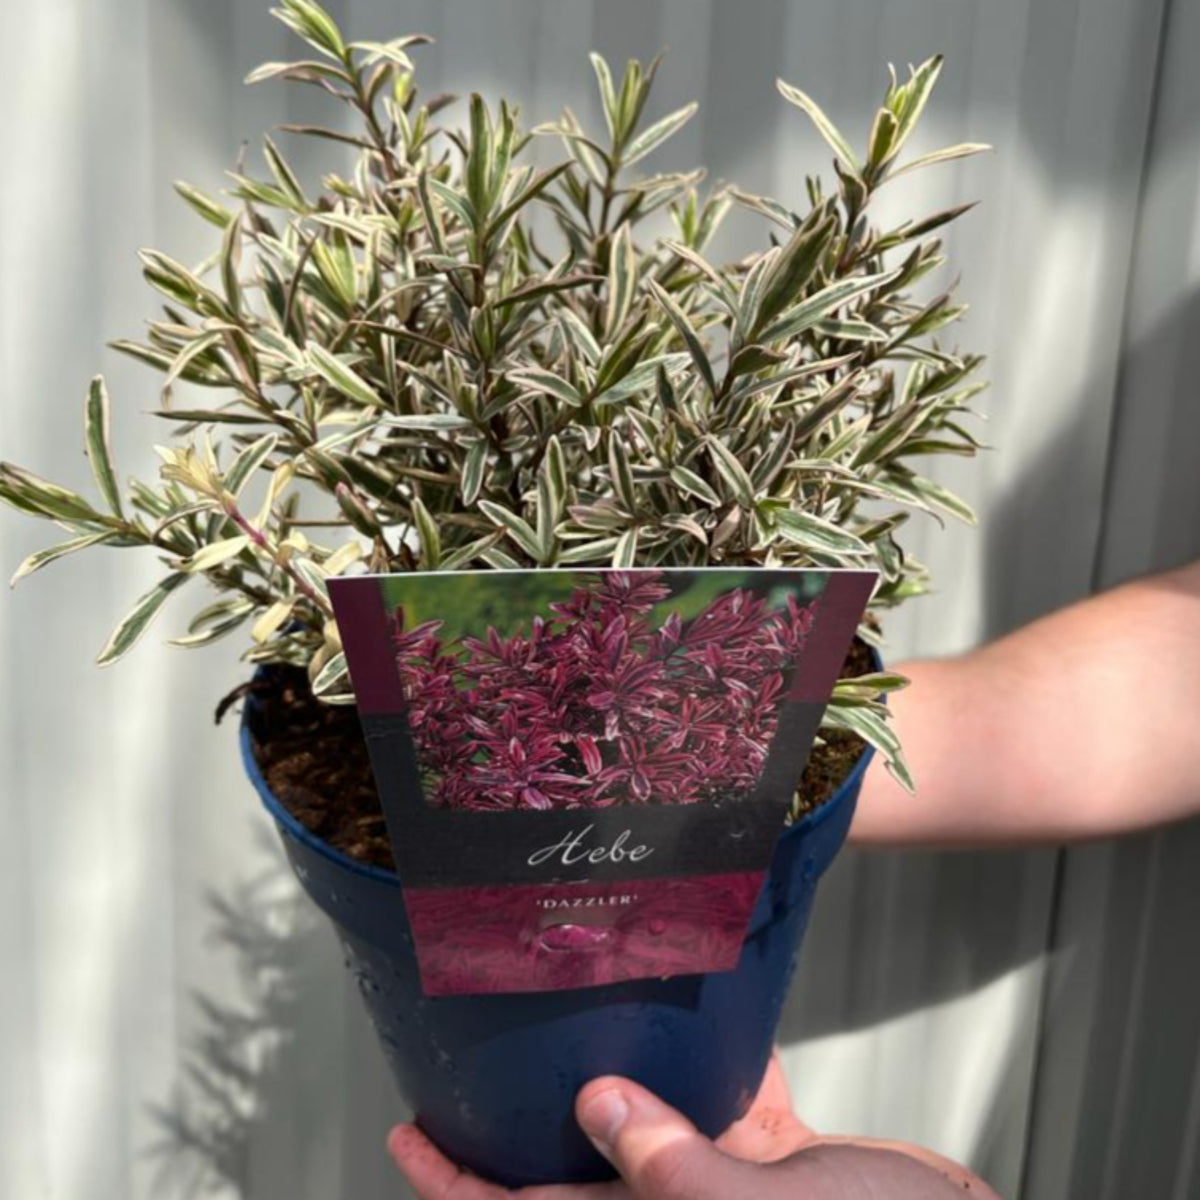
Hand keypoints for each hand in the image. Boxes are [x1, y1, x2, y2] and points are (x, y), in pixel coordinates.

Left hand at [388, 1053, 1002, 1197]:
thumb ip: (682, 1174)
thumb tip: (596, 1110)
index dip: (456, 1185)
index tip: (407, 1130)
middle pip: (564, 1170)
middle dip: (512, 1119)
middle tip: (468, 1052)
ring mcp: (720, 1181)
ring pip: (632, 1130)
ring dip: (593, 1078)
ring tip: (555, 1012)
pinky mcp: (768, 1153)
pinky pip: (717, 1100)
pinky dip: (698, 1058)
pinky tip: (687, 1003)